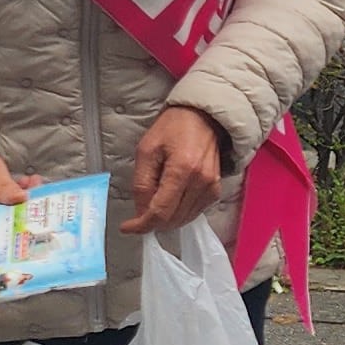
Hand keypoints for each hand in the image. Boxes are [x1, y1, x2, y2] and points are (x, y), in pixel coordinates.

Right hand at [0, 136, 29, 256]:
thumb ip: (4, 184)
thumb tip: (22, 200)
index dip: (22, 221)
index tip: (37, 209)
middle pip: (5, 232)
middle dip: (25, 213)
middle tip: (33, 188)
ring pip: (2, 236)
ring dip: (17, 216)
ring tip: (20, 191)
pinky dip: (6, 222)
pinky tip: (8, 203)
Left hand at [123, 105, 228, 234]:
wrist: (203, 117)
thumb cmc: (173, 128)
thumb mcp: (146, 150)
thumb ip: (142, 183)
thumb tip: (141, 211)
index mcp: (183, 169)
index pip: (161, 211)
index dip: (142, 224)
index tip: (128, 227)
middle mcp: (201, 182)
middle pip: (173, 219)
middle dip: (152, 222)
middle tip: (138, 213)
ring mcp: (212, 187)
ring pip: (184, 219)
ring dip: (166, 219)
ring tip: (155, 202)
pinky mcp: (216, 190)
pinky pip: (194, 212)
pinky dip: (179, 213)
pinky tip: (171, 201)